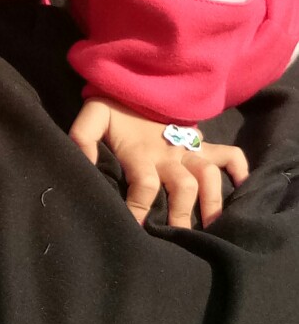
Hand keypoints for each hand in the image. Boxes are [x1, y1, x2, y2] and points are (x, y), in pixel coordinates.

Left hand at [69, 98, 248, 227]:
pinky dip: (239, 169)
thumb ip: (82, 137)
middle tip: (178, 240)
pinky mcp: (200, 143)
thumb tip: (84, 162)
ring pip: (208, 176)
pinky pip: (228, 154)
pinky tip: (241, 188)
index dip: (139, 208)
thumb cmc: (113, 109)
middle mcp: (169, 154)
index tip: (136, 228)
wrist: (134, 83)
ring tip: (212, 228)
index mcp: (141, 152)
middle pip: (184, 187)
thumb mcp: (92, 118)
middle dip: (182, 216)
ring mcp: (188, 148)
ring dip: (212, 202)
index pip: (145, 185)